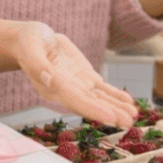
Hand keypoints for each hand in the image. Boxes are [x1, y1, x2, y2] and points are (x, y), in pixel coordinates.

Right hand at [13, 23, 136, 127]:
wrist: (33, 39)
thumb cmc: (28, 44)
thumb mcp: (30, 49)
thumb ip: (38, 65)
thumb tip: (50, 77)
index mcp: (52, 87)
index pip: (76, 101)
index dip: (93, 110)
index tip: (110, 118)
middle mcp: (66, 91)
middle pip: (91, 104)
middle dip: (111, 114)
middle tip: (130, 123)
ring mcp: (77, 85)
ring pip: (100, 99)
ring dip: (117, 107)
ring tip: (133, 116)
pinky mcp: (85, 77)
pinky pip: (102, 88)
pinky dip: (115, 95)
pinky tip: (128, 101)